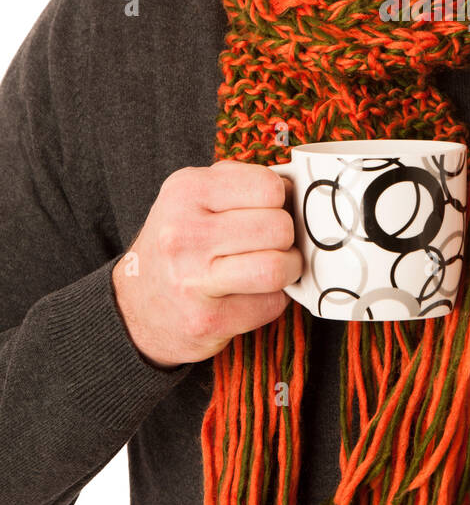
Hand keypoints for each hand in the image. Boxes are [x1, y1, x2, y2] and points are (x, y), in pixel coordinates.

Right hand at [111, 161, 300, 368]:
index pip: (269, 187)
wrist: (135, 305)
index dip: (280, 201)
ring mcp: (193, 280)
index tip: (267, 211)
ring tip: (273, 267)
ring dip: (288, 270)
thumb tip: (298, 192)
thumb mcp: (196, 197)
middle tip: (272, 244)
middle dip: (286, 238)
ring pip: (278, 268)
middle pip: (279, 228)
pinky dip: (271, 300)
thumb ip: (243, 183)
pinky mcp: (207, 320)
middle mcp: (184, 233)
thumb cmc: (180, 243)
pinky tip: (251, 294)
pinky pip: (271, 305)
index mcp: (186, 191)